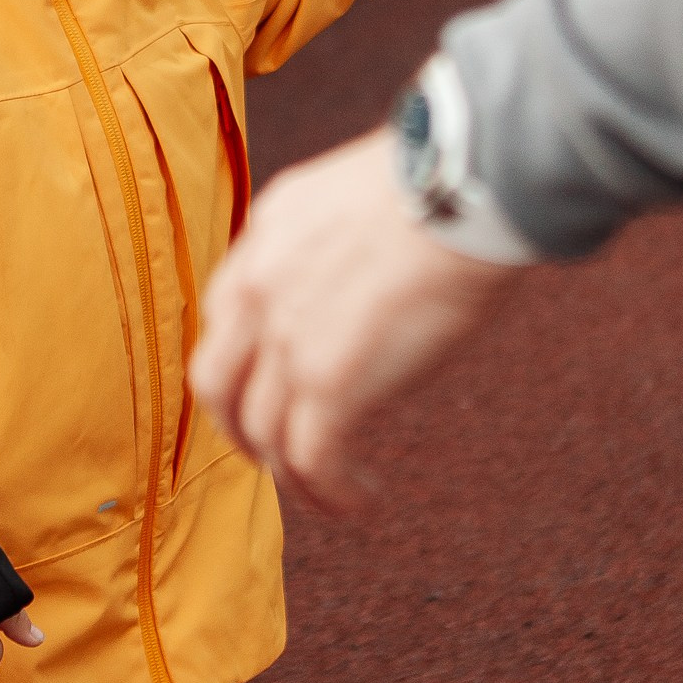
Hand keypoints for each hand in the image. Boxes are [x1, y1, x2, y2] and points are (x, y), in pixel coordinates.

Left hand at [190, 129, 516, 504]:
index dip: (244, 363)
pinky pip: (311, 459)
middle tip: (278, 454)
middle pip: (217, 383)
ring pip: (263, 432)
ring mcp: (286, 337)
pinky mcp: (327, 381)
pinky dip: (329, 491)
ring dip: (294, 474)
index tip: (275, 386)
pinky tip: (359, 500)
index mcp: (266, 233)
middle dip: (240, 429)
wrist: (466, 185)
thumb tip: (365, 275)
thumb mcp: (358, 194)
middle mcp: (258, 287)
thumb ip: (336, 240)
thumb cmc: (445, 182)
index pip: (226, 314)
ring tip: (333, 492)